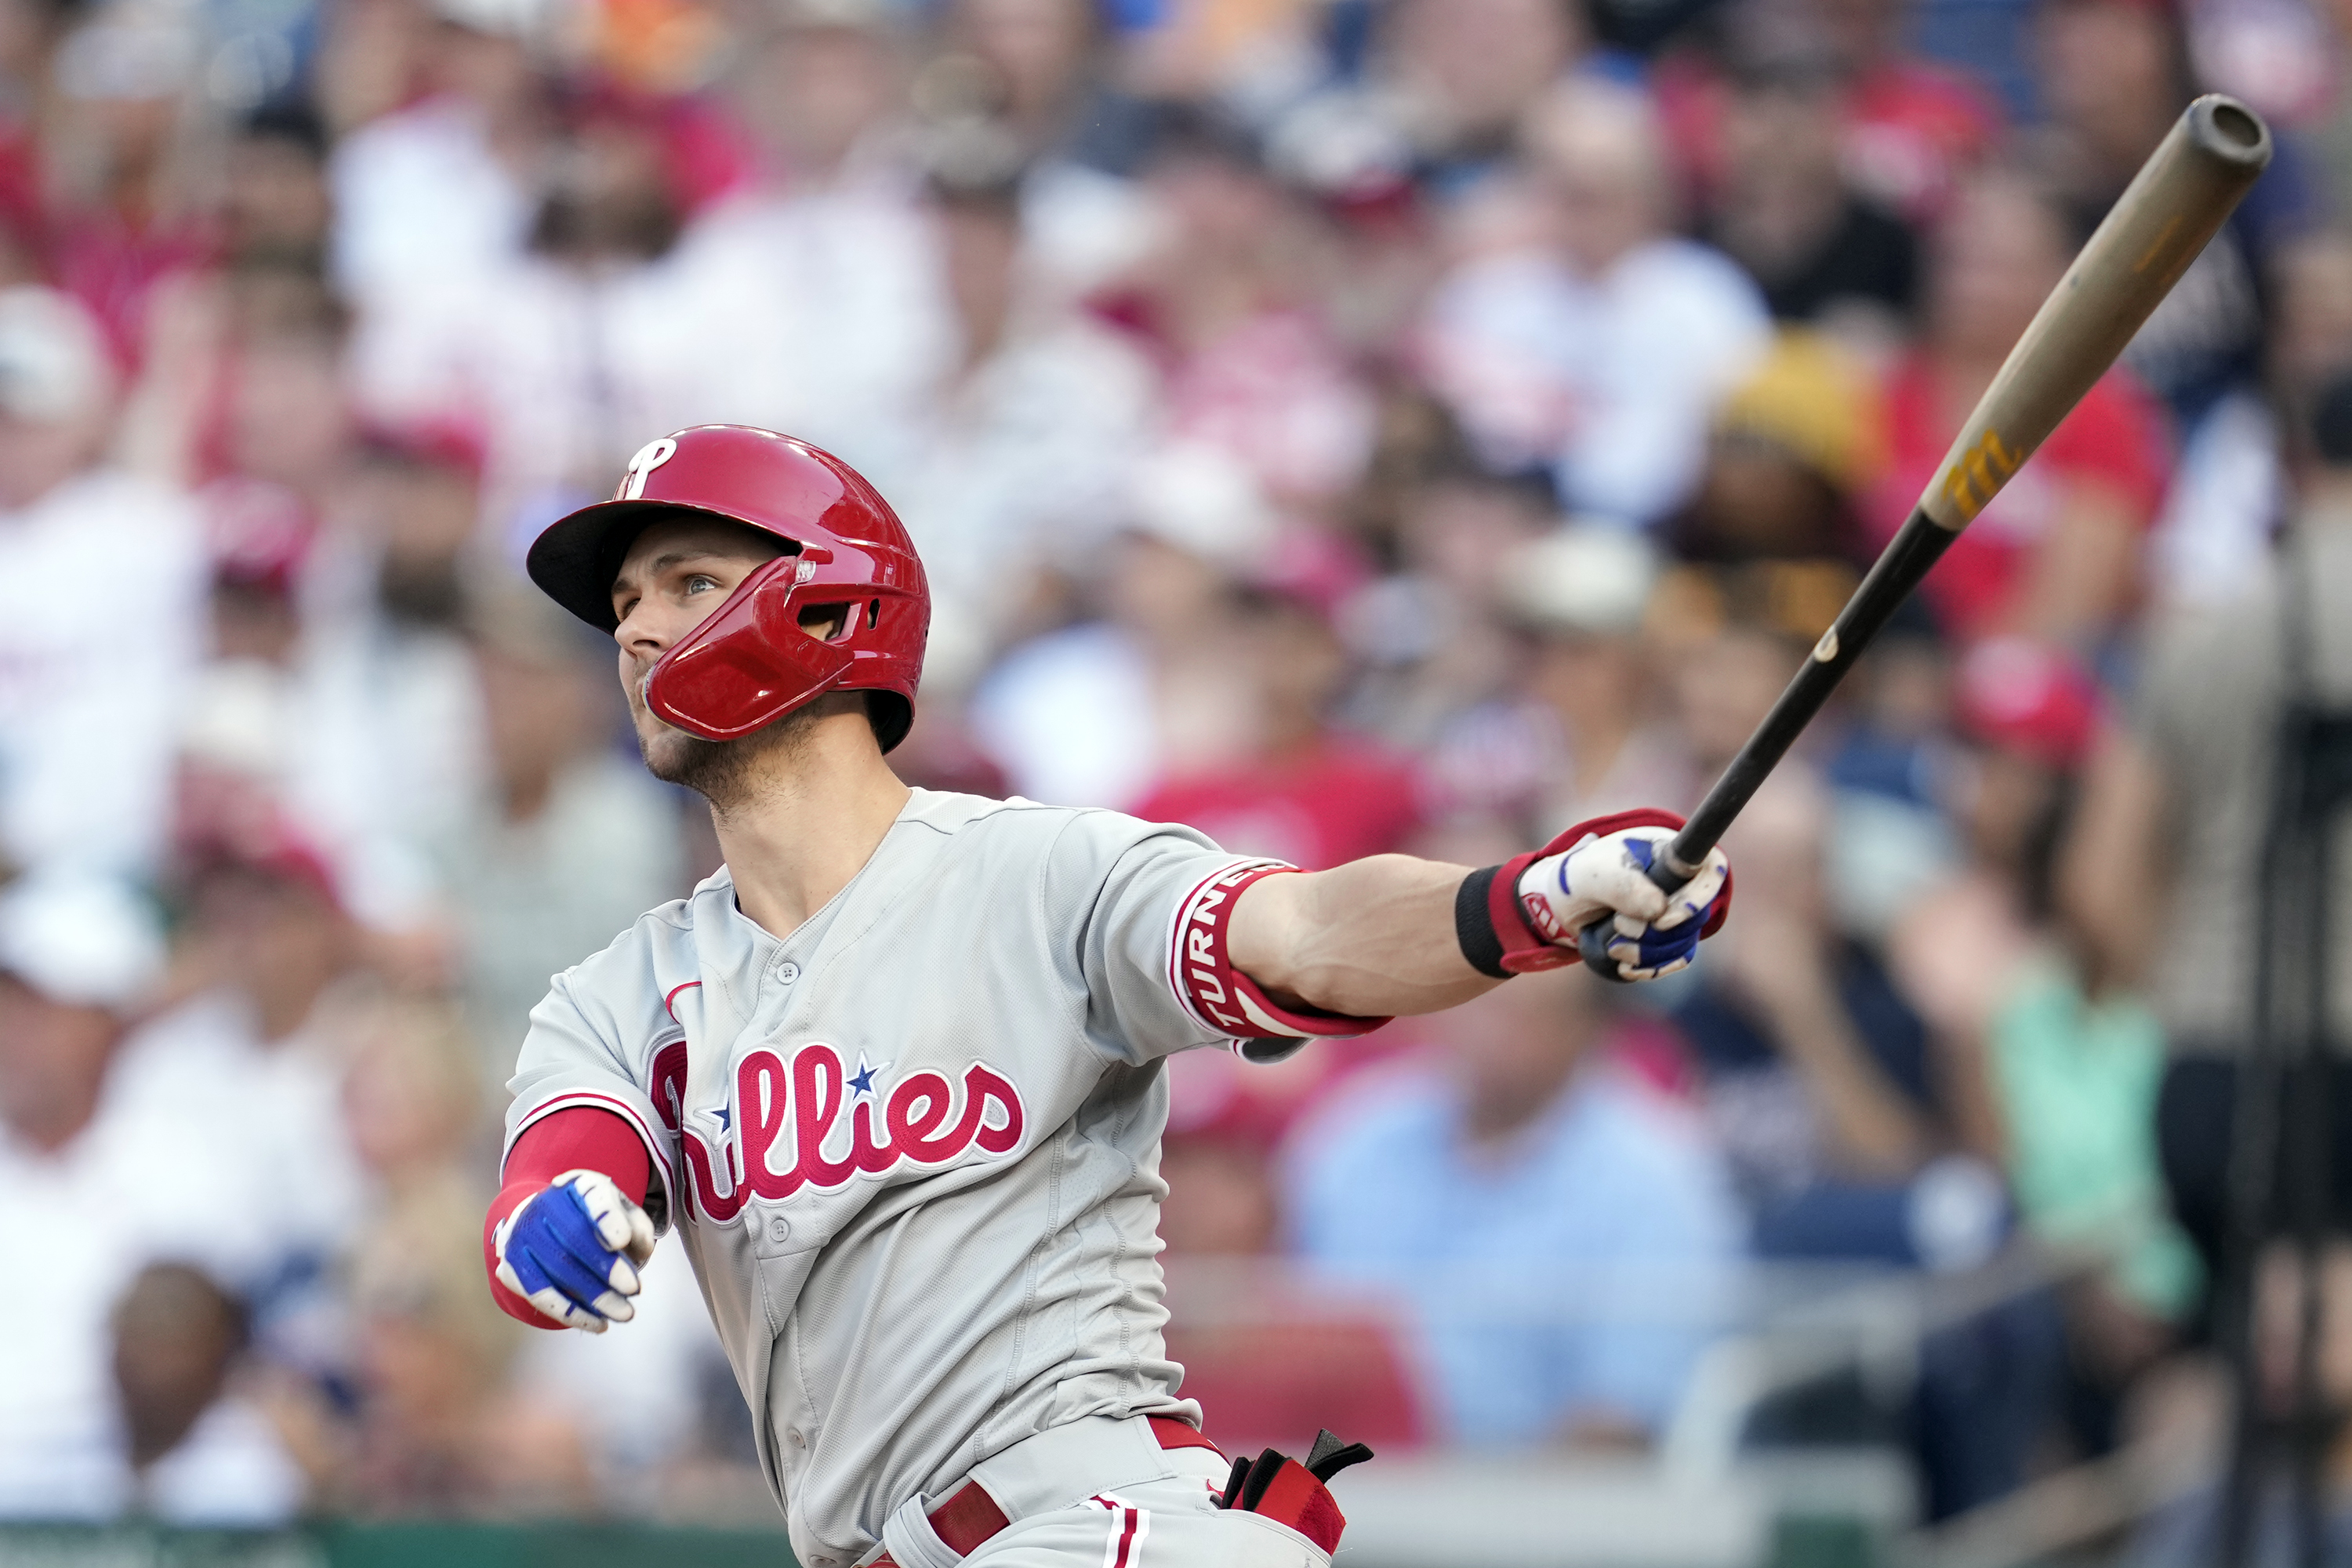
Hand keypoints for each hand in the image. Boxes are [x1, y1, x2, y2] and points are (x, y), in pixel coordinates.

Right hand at [491, 1169, 656, 1332]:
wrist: (546, 1226)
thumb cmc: (595, 1222)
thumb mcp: (623, 1215)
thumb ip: (638, 1227)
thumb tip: (638, 1250)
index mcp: (579, 1185)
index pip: (592, 1195)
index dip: (606, 1218)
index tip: (621, 1241)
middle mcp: (545, 1204)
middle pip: (574, 1236)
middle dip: (606, 1267)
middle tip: (633, 1289)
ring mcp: (523, 1234)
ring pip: (557, 1268)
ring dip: (593, 1296)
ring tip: (624, 1313)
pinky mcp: (511, 1265)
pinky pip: (540, 1293)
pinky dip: (570, 1312)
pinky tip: (598, 1324)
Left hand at [1517, 825, 1730, 980]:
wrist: (1559, 905)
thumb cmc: (1577, 877)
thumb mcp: (1592, 873)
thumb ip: (1624, 885)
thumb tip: (1659, 911)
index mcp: (1669, 853)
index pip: (1712, 869)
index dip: (1698, 898)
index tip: (1664, 918)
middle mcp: (1679, 883)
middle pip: (1696, 916)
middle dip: (1655, 933)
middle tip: (1619, 928)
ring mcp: (1675, 912)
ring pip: (1684, 943)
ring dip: (1648, 953)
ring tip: (1613, 948)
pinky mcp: (1666, 939)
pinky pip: (1675, 960)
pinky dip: (1650, 968)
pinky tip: (1624, 965)